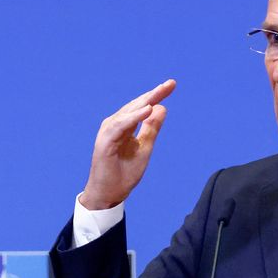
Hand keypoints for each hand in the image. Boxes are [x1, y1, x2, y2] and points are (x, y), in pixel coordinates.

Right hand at [80, 79, 176, 209]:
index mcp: (125, 126)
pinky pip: (121, 126)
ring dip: (144, 102)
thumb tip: (162, 108)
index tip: (172, 84)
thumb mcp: (144, 148)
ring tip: (159, 93)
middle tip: (170, 84)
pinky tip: (146, 110)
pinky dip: (133, 117)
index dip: (157, 95)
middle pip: (137, 105)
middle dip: (153, 94)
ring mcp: (109, 132)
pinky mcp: (105, 141)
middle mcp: (115, 125)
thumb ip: (151, 129)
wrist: (110, 194)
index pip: (143, 107)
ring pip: (128, 112)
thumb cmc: (124, 173)